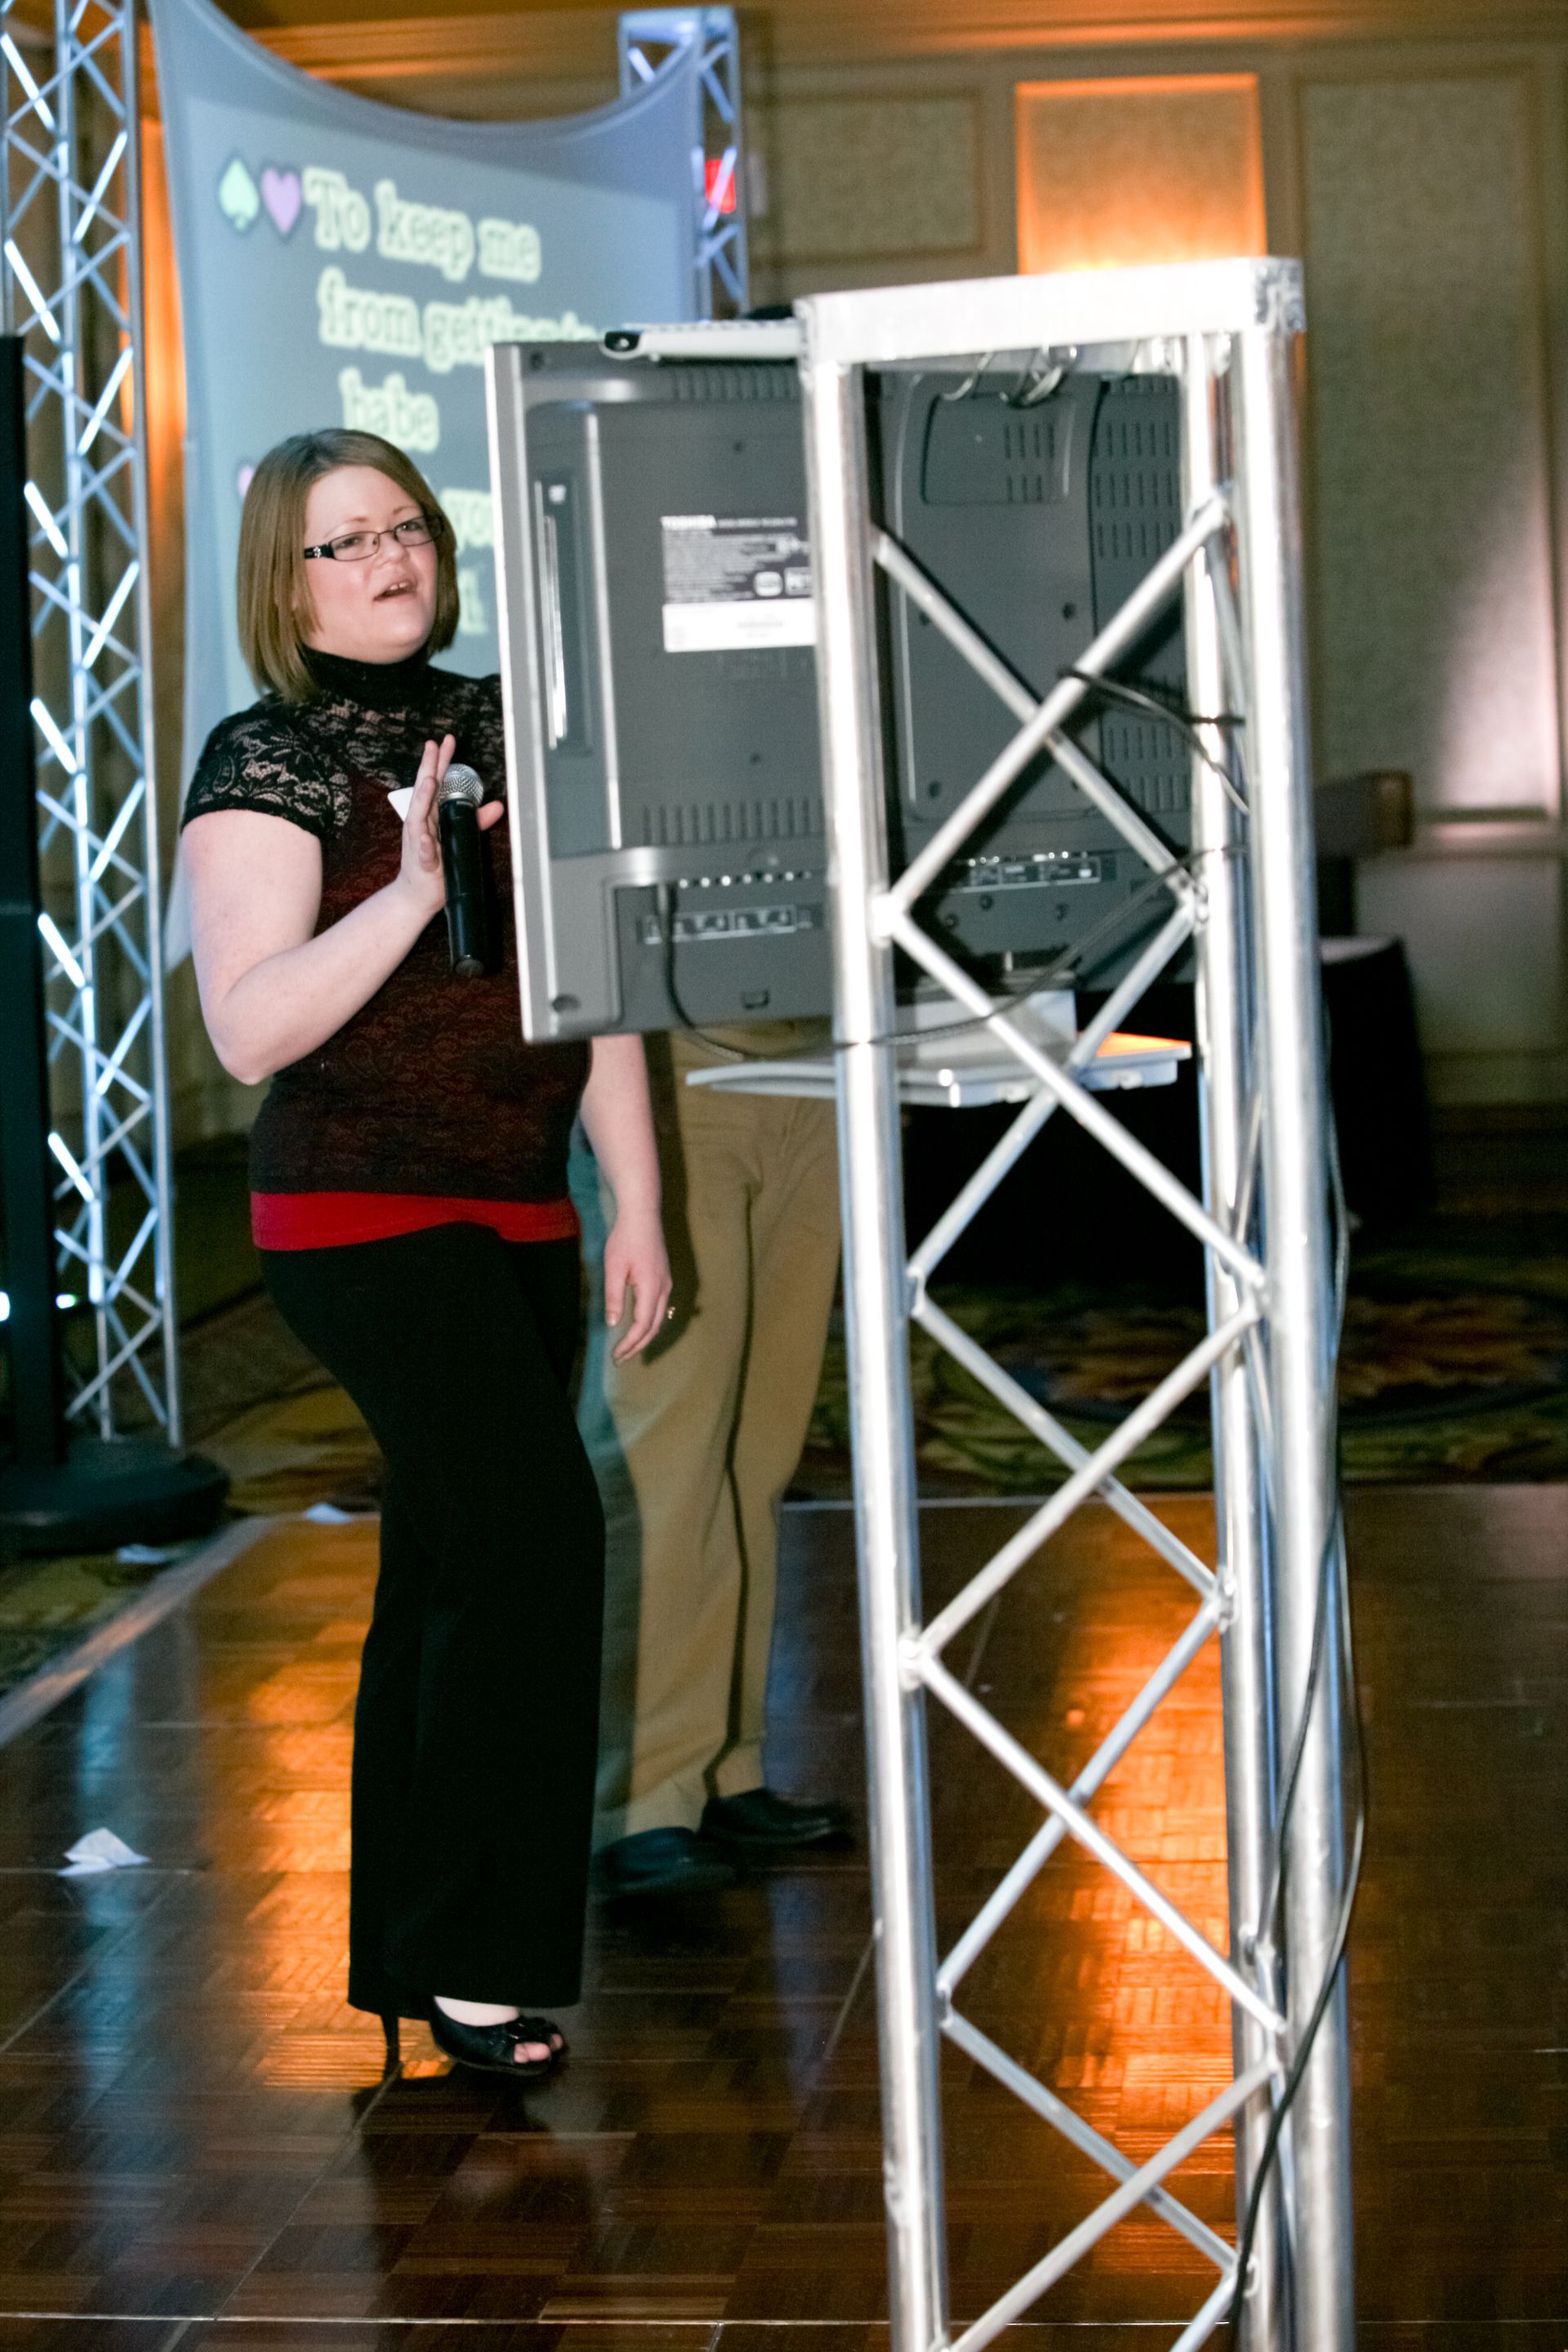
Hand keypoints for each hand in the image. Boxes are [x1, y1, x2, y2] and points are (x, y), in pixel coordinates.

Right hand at [394, 735, 502, 921]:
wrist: (415, 895)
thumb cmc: (434, 864)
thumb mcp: (456, 837)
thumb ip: (474, 820)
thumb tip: (497, 806)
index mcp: (430, 815)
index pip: (434, 783)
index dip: (439, 763)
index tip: (444, 741)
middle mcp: (420, 823)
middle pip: (424, 791)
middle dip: (429, 768)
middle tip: (433, 746)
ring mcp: (417, 841)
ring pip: (418, 817)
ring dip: (424, 798)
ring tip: (430, 780)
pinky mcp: (421, 862)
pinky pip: (422, 852)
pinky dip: (423, 844)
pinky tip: (424, 836)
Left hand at [603, 1211, 672, 1361]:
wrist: (643, 1215)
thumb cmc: (625, 1238)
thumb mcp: (614, 1267)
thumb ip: (614, 1296)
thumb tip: (614, 1322)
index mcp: (651, 1287)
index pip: (642, 1325)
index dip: (630, 1343)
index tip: (616, 1355)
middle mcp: (664, 1288)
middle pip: (654, 1327)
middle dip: (637, 1346)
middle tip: (620, 1359)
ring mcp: (666, 1283)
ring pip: (659, 1318)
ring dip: (644, 1336)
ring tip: (629, 1349)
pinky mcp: (664, 1278)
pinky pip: (660, 1308)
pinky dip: (650, 1324)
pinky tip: (639, 1327)